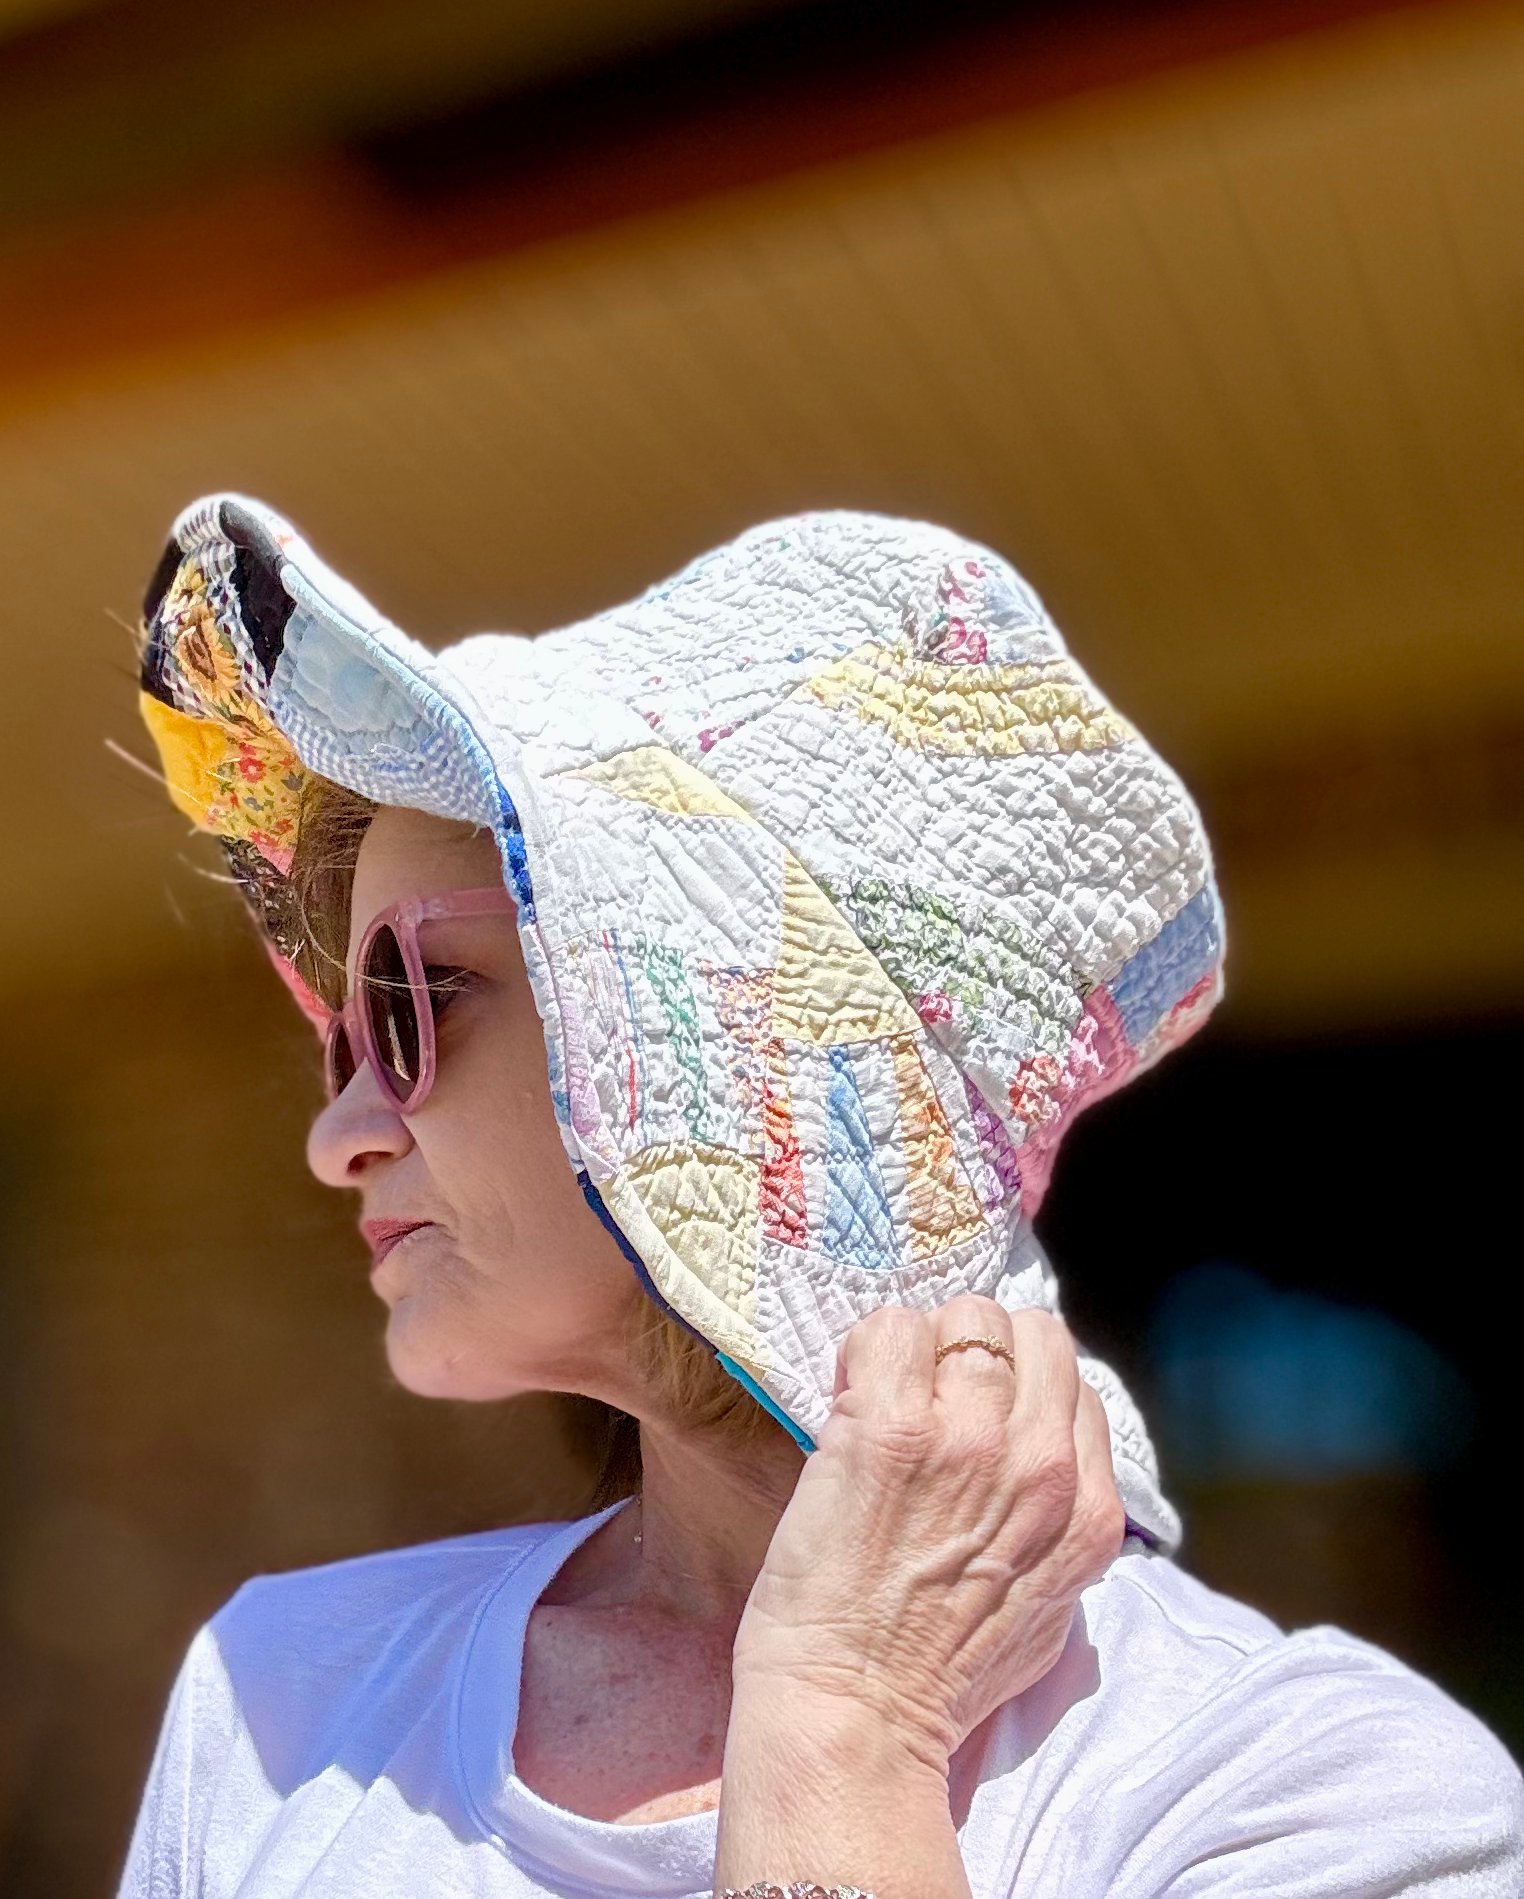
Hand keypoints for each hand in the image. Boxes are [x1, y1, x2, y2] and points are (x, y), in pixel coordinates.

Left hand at [732, 1297, 1123, 1774]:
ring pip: (963, 1318)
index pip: (1072, 1382)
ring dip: (920, 1348)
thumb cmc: (938, 1680)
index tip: (973, 1416)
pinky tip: (846, 1401)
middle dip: (978, 1351)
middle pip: (1029, 1331)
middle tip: (929, 1394)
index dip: (1016, 1389)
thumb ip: (1060, 1533)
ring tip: (884, 1398)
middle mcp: (1042, 1464)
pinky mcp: (889, 1426)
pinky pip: (888, 1329)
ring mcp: (968, 1438)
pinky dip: (862, 1353)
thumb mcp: (1050, 1615)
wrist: (854, 1712)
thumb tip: (1050, 1477)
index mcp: (1088, 1511)